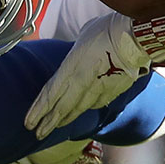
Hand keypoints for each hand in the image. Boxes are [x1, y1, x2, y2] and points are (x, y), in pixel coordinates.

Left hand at [24, 12, 148, 138]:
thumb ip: (77, 52)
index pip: (50, 94)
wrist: (136, 38)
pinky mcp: (113, 91)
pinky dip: (87, 108)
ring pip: (79, 109)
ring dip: (66, 119)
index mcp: (71, 68)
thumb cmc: (107, 30)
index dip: (38, 111)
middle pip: (62, 108)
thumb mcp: (83, 36)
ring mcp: (99, 89)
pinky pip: (97, 103)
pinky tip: (83, 110)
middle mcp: (82, 83)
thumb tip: (78, 52)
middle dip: (48, 123)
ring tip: (57, 126)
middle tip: (38, 133)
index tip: (28, 123)